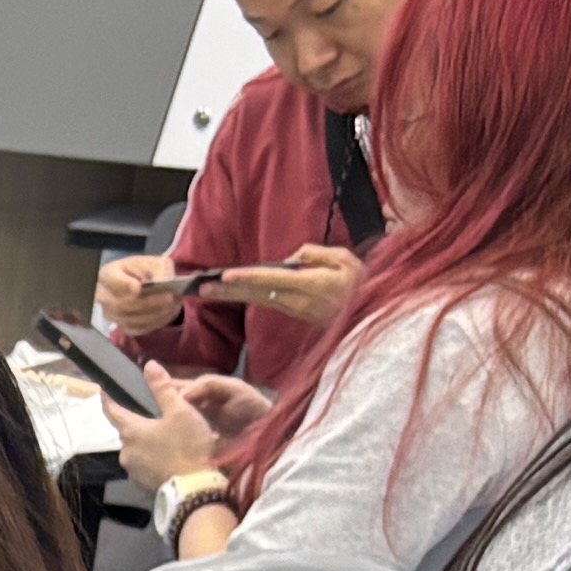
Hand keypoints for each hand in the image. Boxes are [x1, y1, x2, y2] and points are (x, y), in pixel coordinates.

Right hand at [91, 252, 187, 339]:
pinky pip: (138, 329)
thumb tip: (165, 280)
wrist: (139, 285)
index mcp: (107, 275)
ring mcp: (111, 315)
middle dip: (149, 302)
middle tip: (170, 297)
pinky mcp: (122, 327)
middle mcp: (104, 297)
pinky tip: (168, 313)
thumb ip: (158, 268)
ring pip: (132, 319)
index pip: (113, 282)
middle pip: (122, 305)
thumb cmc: (142, 271)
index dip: (124, 286)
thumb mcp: (152, 262)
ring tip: (174, 304)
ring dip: (156, 313)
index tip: (137, 287)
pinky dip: (156, 321)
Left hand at [114, 371, 265, 490]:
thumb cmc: (187, 445)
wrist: (195, 489)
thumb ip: (162, 389)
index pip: (112, 411)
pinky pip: (144, 463)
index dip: (107, 399)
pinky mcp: (143, 483)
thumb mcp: (179, 411)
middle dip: (136, 422)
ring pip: (135, 448)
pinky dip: (152, 456)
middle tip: (152, 415)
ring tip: (165, 435)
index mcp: (130, 431)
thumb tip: (148, 365)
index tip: (101, 390)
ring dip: (146, 441)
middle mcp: (125, 451)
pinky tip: (167, 454)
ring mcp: (132, 470)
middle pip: (126, 431)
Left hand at [215, 240, 363, 326]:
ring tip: (207, 290)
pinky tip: (229, 292)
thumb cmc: (360, 283)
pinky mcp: (293, 312)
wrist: (370, 315)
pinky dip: (246, 296)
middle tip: (200, 289)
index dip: (247, 278)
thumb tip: (292, 258)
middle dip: (227, 292)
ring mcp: (293, 309)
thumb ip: (315, 255)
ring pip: (257, 299)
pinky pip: (265, 302)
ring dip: (231, 295)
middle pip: (255, 294)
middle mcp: (296, 300)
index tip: (225, 277)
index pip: (271, 280)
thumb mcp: (344, 260)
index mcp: (308, 285)